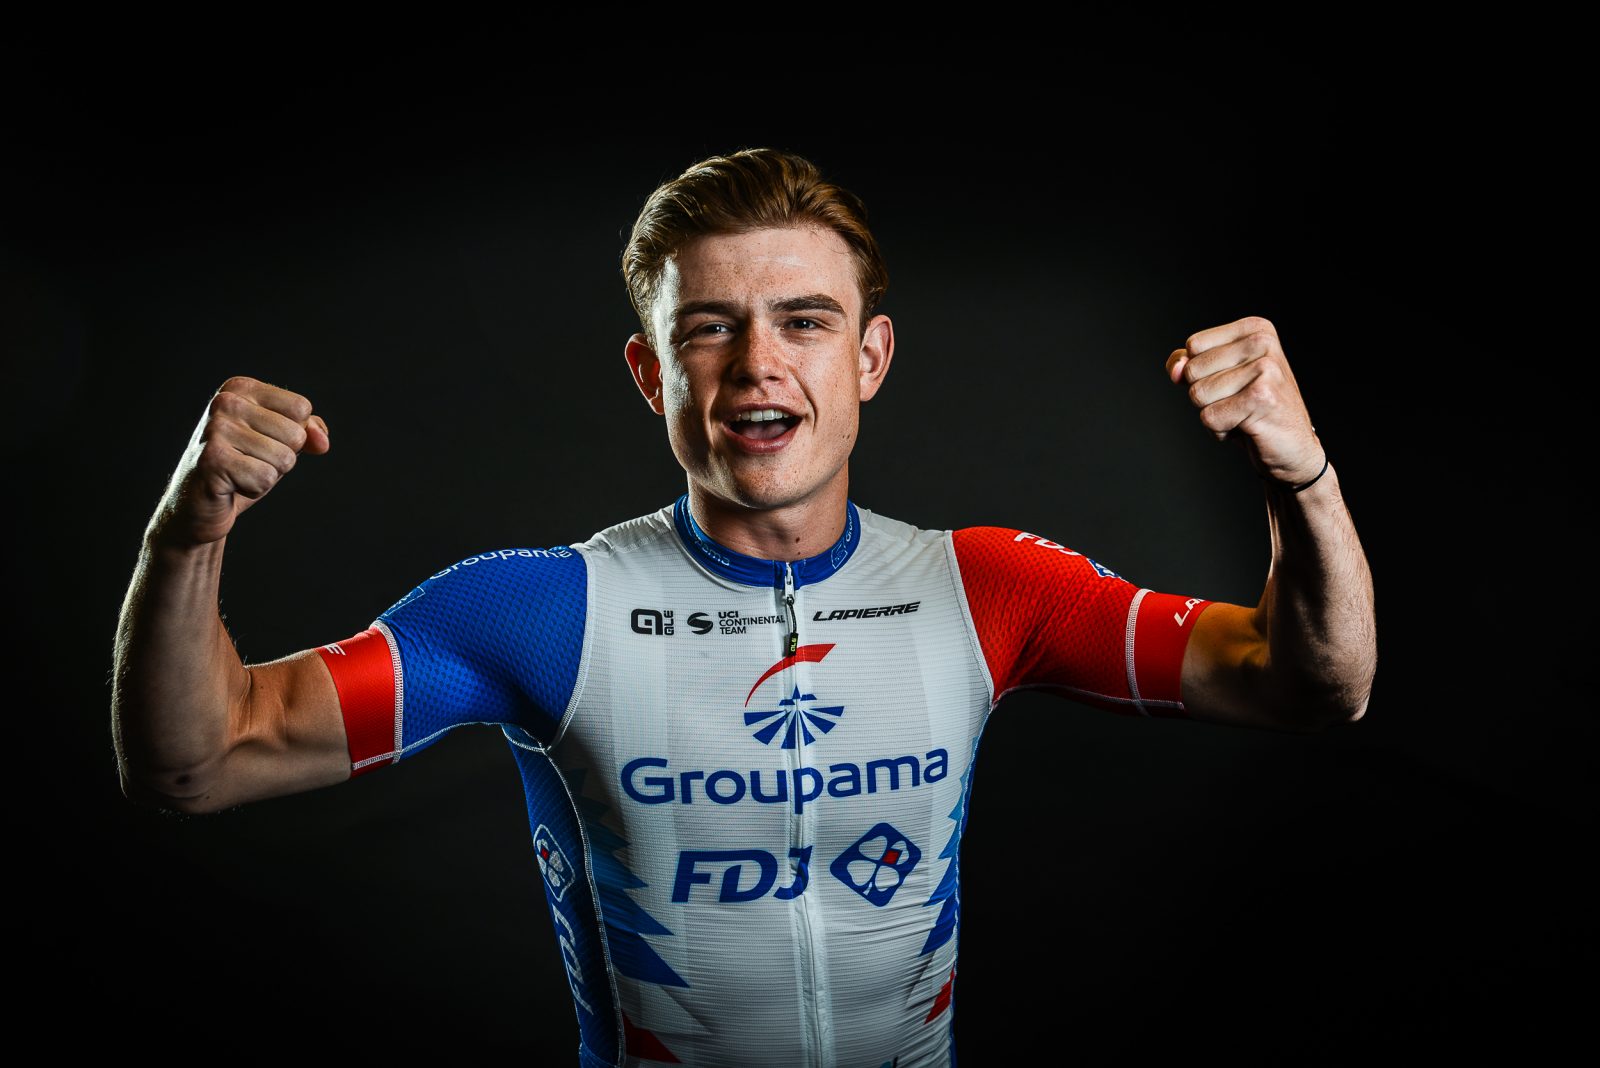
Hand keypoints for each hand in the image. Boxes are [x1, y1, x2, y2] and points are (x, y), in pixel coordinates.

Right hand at [152, 377, 329, 547]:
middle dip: (282, 458)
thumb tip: (322, 441)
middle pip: (296, 434)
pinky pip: (265, 478)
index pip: (301, 408)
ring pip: (284, 458)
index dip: (293, 435)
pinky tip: (231, 485)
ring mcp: (216, 429)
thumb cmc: (242, 467)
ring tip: (240, 473)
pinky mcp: (213, 459)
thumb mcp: (279, 442)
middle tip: (249, 462)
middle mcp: (225, 402)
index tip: (262, 441)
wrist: (197, 504)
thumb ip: (308, 432)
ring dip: (268, 475)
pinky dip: (255, 488)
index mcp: (241, 388)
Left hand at [1166, 316, 1321, 485]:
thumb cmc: (1252, 410)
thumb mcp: (1217, 378)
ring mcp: (1265, 368)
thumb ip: (1187, 363)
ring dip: (1214, 414)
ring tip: (1244, 414)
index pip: (1193, 345)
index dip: (1200, 373)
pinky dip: (1221, 431)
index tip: (1233, 382)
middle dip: (1206, 396)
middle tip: (1240, 402)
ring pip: (1198, 394)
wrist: (1292, 447)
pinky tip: (1248, 427)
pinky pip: (1210, 417)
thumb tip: (1176, 369)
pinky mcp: (1261, 397)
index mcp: (1255, 328)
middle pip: (1192, 370)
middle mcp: (1262, 341)